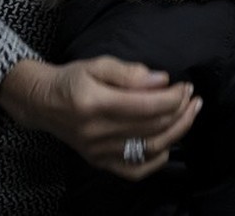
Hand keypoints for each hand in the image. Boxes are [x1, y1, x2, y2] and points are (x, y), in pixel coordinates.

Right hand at [0, 57, 200, 179]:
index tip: (185, 86)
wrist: (42, 103)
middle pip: (152, 127)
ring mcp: (98, 151)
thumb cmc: (72, 79)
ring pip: (149, 148)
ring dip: (177, 132)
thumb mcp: (98, 64)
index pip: (147, 106)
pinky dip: (157, 160)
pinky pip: (134, 170)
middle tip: (192, 97)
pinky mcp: (99, 162)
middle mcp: (97, 132)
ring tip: (190, 114)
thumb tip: (161, 80)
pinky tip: (169, 143)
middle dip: (180, 111)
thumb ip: (129, 72)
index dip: (173, 97)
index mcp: (96, 104)